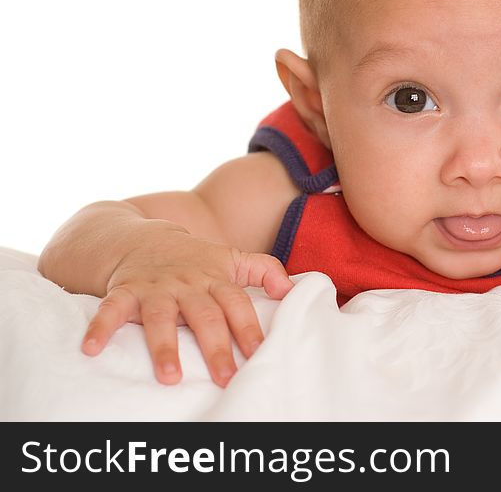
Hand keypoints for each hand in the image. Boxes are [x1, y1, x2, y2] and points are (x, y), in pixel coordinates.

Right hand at [81, 229, 292, 386]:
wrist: (144, 237)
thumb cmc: (195, 259)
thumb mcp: (231, 258)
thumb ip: (264, 270)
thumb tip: (292, 289)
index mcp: (215, 279)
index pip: (237, 304)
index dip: (249, 327)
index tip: (260, 353)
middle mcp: (187, 284)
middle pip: (204, 316)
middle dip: (216, 346)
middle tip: (226, 377)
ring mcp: (155, 288)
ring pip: (160, 317)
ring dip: (164, 346)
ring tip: (170, 377)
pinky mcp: (124, 290)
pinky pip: (110, 309)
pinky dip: (100, 327)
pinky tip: (92, 350)